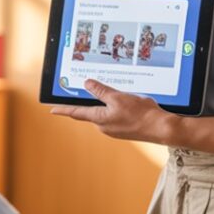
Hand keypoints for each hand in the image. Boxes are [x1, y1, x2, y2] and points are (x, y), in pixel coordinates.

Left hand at [51, 79, 172, 143]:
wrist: (161, 128)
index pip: (76, 113)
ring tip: (112, 91)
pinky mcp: (124, 128)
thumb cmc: (140, 114)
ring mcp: (114, 128)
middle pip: (90, 111)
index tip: (52, 110)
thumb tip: (87, 84)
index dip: (63, 110)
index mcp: (99, 119)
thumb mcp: (118, 97)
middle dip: (88, 101)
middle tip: (82, 89)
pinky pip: (114, 115)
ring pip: (104, 112)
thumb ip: (101, 91)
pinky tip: (125, 100)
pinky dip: (115, 106)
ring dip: (105, 102)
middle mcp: (104, 126)